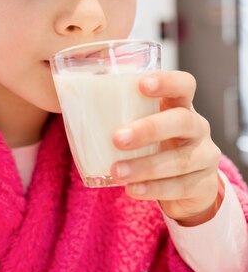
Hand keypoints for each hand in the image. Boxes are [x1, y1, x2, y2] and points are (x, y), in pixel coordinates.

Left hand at [111, 70, 221, 225]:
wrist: (188, 184)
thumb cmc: (156, 145)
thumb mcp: (144, 125)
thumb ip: (119, 113)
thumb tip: (68, 98)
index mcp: (181, 105)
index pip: (184, 84)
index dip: (167, 81)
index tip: (141, 84)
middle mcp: (197, 127)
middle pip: (182, 121)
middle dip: (149, 129)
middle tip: (117, 139)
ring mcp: (205, 155)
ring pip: (180, 159)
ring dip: (145, 166)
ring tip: (117, 172)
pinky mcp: (204, 184)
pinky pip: (180, 186)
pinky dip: (153, 189)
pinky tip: (132, 190)